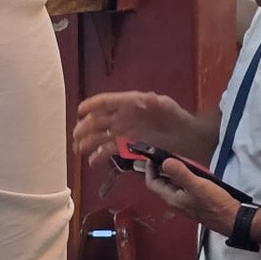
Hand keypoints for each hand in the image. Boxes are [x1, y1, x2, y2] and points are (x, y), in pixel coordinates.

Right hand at [73, 90, 187, 166]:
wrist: (185, 137)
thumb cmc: (176, 117)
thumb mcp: (168, 107)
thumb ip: (157, 103)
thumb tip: (147, 97)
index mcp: (130, 103)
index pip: (108, 102)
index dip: (93, 104)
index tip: (80, 110)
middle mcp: (123, 116)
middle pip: (100, 120)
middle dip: (86, 126)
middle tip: (75, 135)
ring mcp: (124, 131)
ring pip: (101, 135)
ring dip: (88, 141)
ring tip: (78, 149)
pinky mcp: (128, 145)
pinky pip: (110, 149)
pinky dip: (100, 155)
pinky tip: (92, 161)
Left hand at [142, 159, 239, 231]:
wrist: (233, 219)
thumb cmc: (215, 204)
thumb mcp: (197, 185)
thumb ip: (180, 174)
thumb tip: (165, 162)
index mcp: (172, 198)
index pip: (152, 182)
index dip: (150, 168)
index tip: (153, 155)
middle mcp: (176, 201)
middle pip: (162, 182)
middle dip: (162, 168)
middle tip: (168, 154)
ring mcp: (186, 202)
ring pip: (174, 184)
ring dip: (175, 171)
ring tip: (182, 160)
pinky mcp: (195, 201)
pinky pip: (184, 186)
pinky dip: (185, 176)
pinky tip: (195, 171)